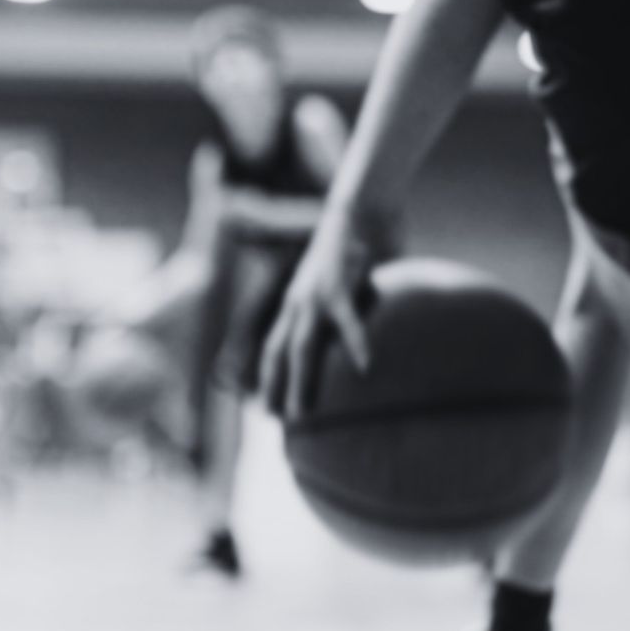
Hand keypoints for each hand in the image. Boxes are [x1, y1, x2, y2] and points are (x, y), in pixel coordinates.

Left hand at [260, 213, 377, 418]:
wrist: (355, 209)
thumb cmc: (352, 246)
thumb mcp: (335, 282)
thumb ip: (336, 308)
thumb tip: (351, 334)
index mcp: (294, 302)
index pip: (271, 345)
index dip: (266, 376)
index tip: (264, 405)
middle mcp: (297, 302)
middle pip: (277, 352)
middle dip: (272, 387)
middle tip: (272, 421)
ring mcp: (315, 296)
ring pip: (301, 347)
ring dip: (298, 381)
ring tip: (301, 412)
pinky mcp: (339, 288)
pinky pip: (347, 323)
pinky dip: (355, 345)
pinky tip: (365, 368)